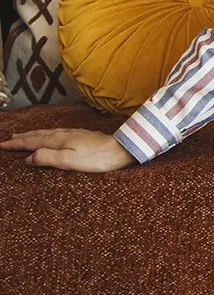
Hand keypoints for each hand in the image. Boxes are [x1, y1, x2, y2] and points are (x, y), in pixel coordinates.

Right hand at [0, 128, 134, 171]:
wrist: (120, 149)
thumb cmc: (97, 158)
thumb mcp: (69, 161)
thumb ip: (48, 158)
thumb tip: (29, 158)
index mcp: (59, 141)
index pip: (32, 142)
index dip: (17, 144)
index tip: (3, 145)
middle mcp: (64, 134)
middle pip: (38, 135)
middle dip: (22, 137)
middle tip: (9, 139)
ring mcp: (74, 133)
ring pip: (48, 133)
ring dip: (34, 134)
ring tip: (25, 135)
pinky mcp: (83, 135)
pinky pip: (58, 133)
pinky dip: (47, 134)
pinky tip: (52, 135)